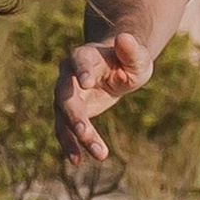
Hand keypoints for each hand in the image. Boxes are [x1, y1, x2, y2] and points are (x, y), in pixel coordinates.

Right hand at [56, 28, 154, 168]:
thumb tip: (124, 38)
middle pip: (65, 94)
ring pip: (63, 116)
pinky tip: (78, 161)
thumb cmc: (129, 60)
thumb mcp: (136, 57)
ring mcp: (66, 94)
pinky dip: (70, 145)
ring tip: (89, 155)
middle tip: (84, 131)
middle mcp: (68, 75)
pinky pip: (64, 130)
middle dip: (74, 114)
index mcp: (85, 56)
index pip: (79, 61)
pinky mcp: (68, 112)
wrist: (117, 68)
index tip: (86, 82)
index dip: (81, 71)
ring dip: (72, 136)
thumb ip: (131, 50)